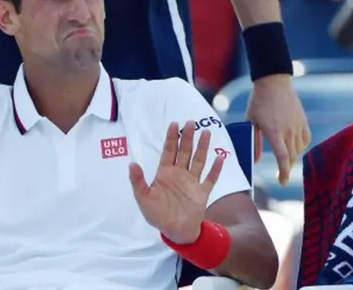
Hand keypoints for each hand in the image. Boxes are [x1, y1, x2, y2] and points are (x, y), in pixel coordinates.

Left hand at [129, 121, 223, 243]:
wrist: (174, 231)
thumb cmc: (157, 215)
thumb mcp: (143, 198)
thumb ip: (138, 181)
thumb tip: (131, 163)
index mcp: (165, 174)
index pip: (168, 151)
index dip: (171, 138)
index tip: (174, 124)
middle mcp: (179, 174)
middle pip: (184, 152)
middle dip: (187, 137)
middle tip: (191, 122)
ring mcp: (192, 182)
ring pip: (198, 161)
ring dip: (202, 147)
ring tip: (206, 133)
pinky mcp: (202, 192)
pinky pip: (210, 178)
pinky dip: (216, 169)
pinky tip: (220, 157)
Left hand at [246, 74, 309, 184]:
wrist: (274, 83)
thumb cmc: (258, 102)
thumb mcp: (250, 122)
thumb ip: (253, 141)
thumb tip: (254, 160)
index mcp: (273, 131)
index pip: (283, 157)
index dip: (283, 172)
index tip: (281, 181)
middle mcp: (288, 130)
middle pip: (292, 157)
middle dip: (286, 168)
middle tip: (280, 174)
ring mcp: (298, 125)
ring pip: (299, 149)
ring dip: (292, 157)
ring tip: (284, 159)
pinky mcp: (303, 121)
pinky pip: (305, 139)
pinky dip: (300, 146)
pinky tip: (293, 147)